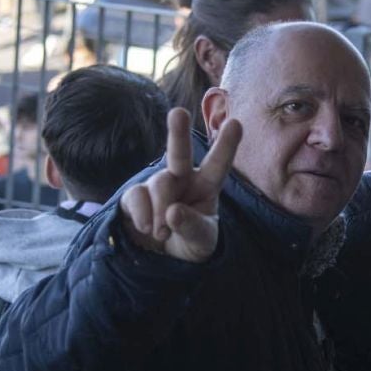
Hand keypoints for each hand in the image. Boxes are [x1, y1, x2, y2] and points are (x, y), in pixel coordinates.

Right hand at [118, 107, 240, 263]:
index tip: (236, 123)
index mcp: (205, 185)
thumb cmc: (190, 241)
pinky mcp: (134, 195)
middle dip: (178, 133)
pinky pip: (136, 196)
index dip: (226, 146)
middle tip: (178, 113)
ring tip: (162, 233)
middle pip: (179, 153)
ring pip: (159, 184)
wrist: (161, 257)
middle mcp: (181, 178)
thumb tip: (172, 213)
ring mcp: (156, 184)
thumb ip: (192, 227)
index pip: (218, 165)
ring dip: (161, 210)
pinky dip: (143, 214)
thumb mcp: (201, 241)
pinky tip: (146, 228)